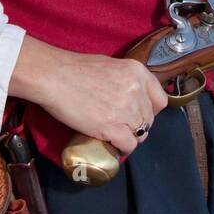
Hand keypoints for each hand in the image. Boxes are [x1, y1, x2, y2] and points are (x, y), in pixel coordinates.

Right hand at [34, 47, 169, 155]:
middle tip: (121, 125)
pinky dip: (121, 148)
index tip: (139, 114)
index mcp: (137, 72)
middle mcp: (136, 91)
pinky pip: (128, 145)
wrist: (53, 76)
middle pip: (149, 120)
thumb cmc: (75, 68)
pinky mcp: (111, 127)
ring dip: (129, 137)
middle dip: (137, 125)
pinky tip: (111, 143)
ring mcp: (125, 110)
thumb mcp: (111, 65)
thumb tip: (133, 96)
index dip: (150, 110)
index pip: (160, 100)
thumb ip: (127, 81)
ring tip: (115, 134)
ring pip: (140, 134)